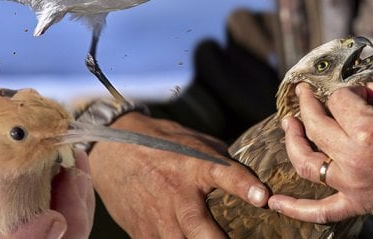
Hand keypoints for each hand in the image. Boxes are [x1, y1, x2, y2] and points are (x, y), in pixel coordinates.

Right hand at [89, 113, 268, 237]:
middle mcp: (178, 194)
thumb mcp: (194, 142)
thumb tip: (250, 181)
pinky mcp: (142, 232)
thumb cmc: (160, 143)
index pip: (226, 175)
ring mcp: (158, 217)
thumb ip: (221, 162)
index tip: (262, 197)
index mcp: (196, 165)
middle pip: (201, 229)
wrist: (110, 150)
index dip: (244, 186)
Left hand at [268, 80, 372, 221]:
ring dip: (292, 142)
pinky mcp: (357, 204)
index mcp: (367, 129)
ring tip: (286, 124)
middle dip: (308, 103)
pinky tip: (273, 203)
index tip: (357, 90)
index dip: (346, 91)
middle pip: (316, 125)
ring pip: (307, 163)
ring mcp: (351, 183)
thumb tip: (363, 87)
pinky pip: (320, 212)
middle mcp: (352, 157)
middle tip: (304, 92)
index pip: (339, 100)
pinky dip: (295, 210)